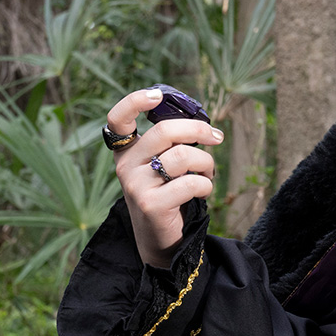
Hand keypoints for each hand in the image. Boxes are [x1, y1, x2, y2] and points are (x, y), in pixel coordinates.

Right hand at [107, 88, 223, 268]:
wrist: (162, 239)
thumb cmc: (169, 194)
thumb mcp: (164, 165)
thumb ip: (173, 144)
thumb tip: (205, 126)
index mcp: (127, 151)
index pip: (117, 120)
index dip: (134, 101)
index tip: (157, 96)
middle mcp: (125, 166)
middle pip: (165, 131)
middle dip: (199, 130)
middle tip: (217, 137)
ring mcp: (135, 186)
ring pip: (182, 156)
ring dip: (206, 163)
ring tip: (207, 174)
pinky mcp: (150, 205)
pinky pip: (190, 182)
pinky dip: (206, 185)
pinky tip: (203, 192)